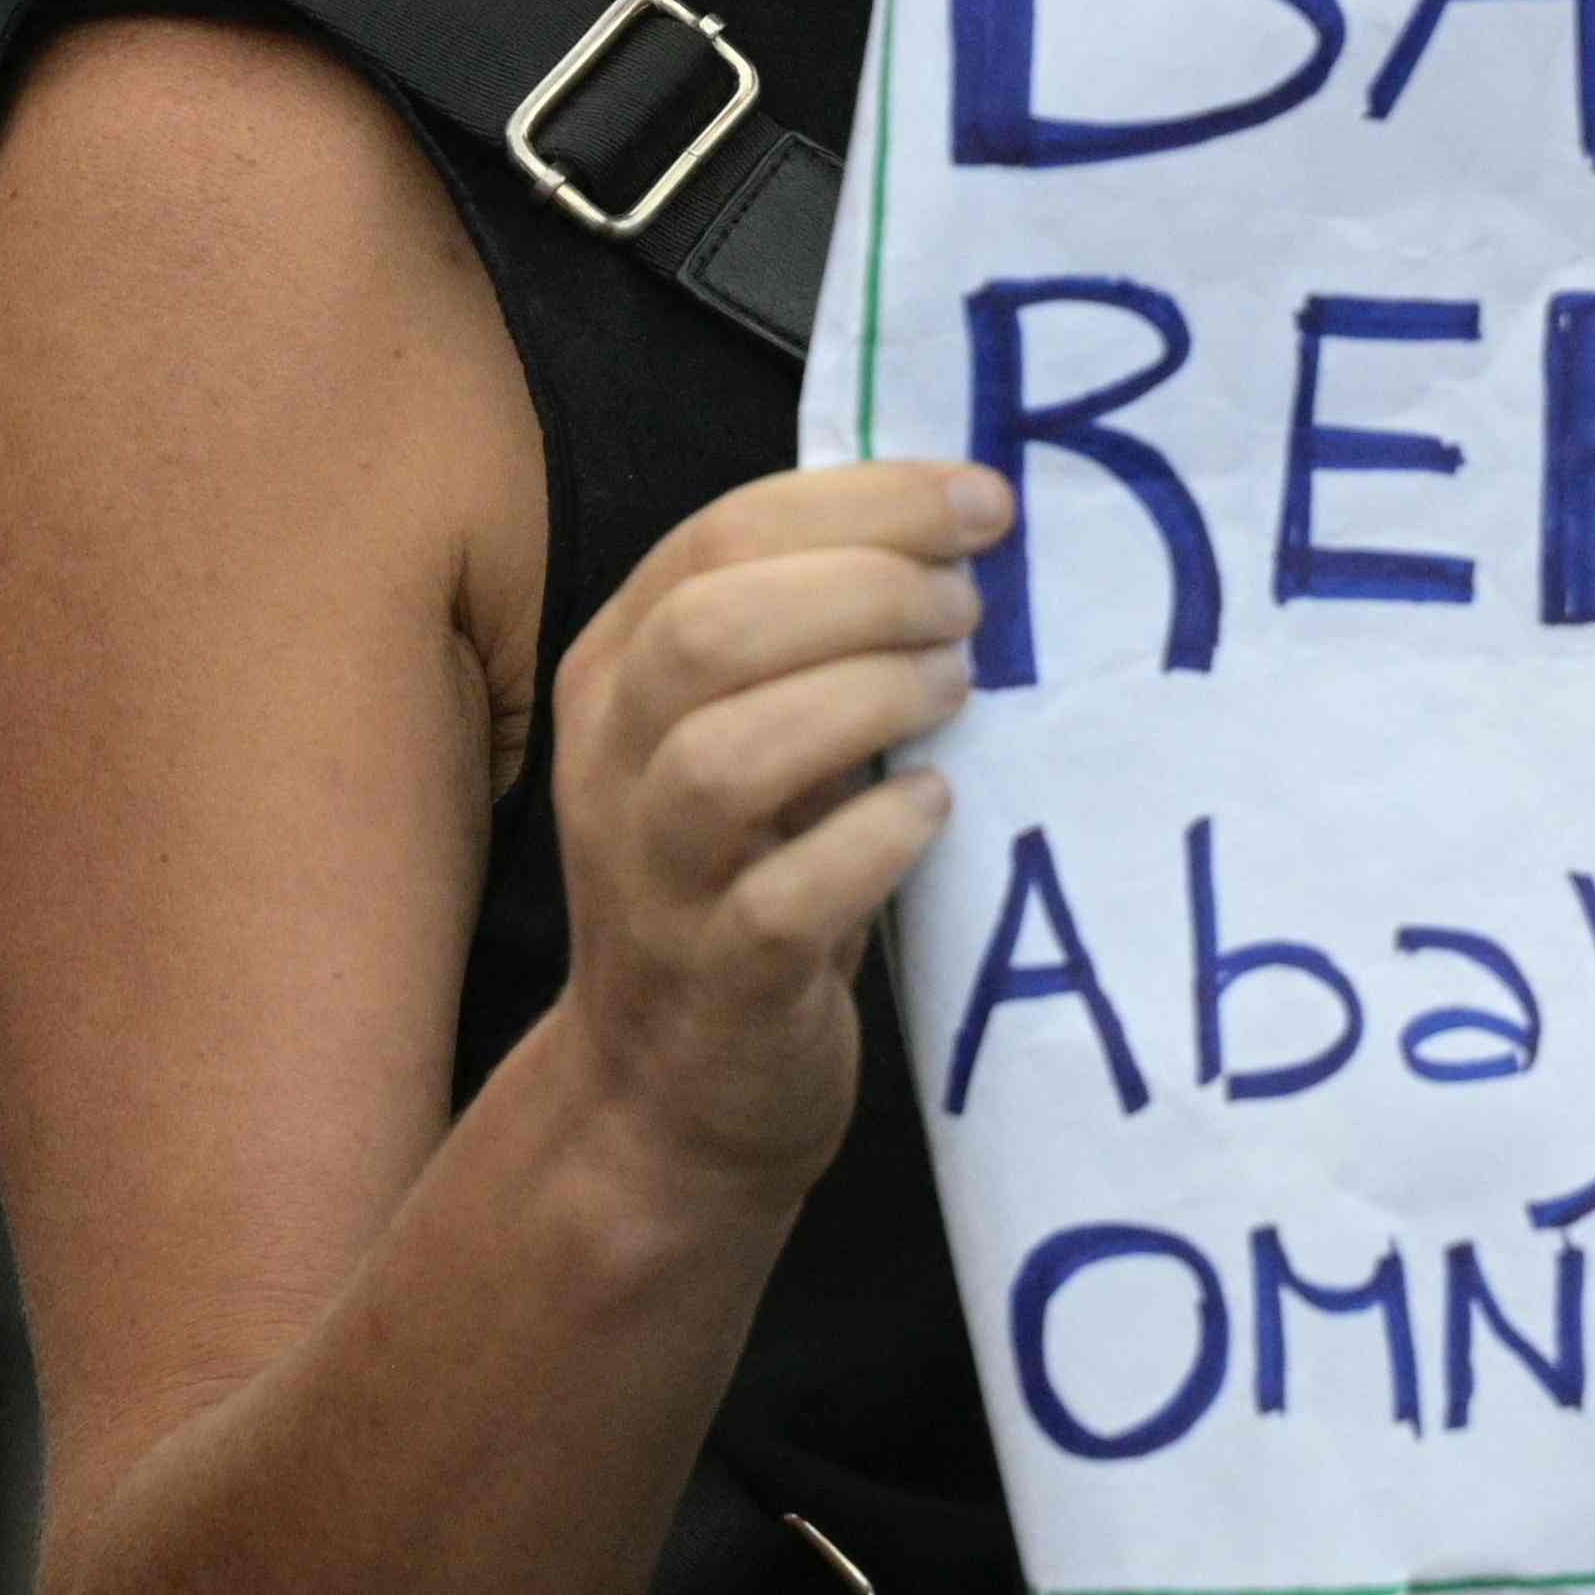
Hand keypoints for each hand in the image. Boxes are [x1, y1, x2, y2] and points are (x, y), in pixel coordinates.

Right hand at [536, 459, 1012, 1202]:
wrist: (667, 1093)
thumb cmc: (741, 874)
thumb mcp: (743, 732)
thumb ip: (807, 635)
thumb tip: (960, 525)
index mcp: (617, 671)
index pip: (719, 537)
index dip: (864, 503)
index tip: (983, 502)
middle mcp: (611, 765)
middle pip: (709, 631)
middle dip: (864, 590)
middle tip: (968, 608)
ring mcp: (653, 879)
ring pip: (726, 758)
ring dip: (866, 699)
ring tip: (956, 690)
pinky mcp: (718, 981)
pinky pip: (787, 899)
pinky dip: (873, 838)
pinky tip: (931, 809)